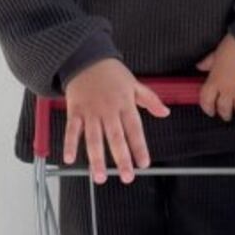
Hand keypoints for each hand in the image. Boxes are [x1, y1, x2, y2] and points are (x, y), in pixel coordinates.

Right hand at [62, 58, 170, 183]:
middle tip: (126, 176)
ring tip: (100, 176)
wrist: (86, 58)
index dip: (139, 147)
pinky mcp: (75, 110)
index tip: (144, 163)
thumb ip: (150, 100)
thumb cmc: (111, 72)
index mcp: (124, 104)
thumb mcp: (134, 83)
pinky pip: (72, 129)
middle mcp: (108, 110)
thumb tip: (165, 113)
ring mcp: (90, 111)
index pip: (134, 129)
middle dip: (121, 159)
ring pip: (93, 138)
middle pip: (115, 137)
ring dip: (96, 159)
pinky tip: (70, 159)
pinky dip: (69, 144)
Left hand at [195, 34, 234, 127]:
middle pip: (224, 109)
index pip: (206, 100)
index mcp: (215, 80)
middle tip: (228, 115)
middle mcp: (227, 90)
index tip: (210, 111)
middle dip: (225, 114)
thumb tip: (200, 66)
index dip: (207, 108)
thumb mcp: (217, 52)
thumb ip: (208, 62)